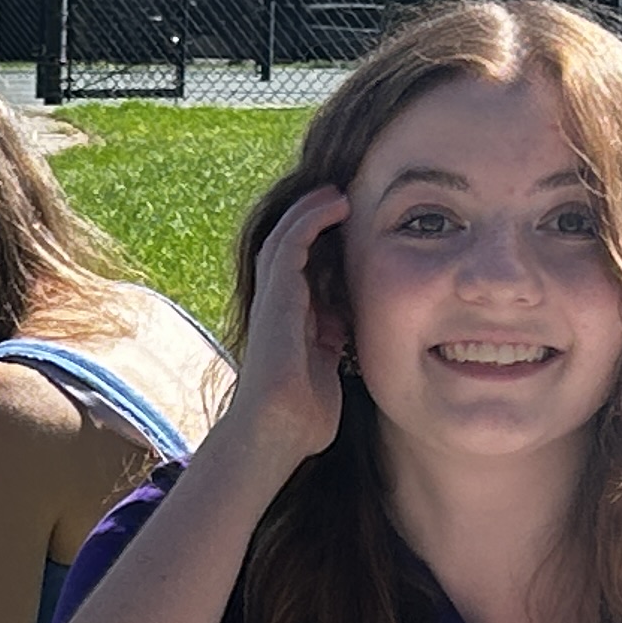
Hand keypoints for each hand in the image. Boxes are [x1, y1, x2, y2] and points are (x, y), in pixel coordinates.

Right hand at [227, 184, 352, 472]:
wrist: (278, 432)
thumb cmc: (303, 417)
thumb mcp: (329, 370)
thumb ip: (334, 344)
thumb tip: (348, 325)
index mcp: (291, 323)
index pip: (304, 272)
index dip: (323, 246)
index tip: (349, 229)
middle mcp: (277, 306)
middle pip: (291, 248)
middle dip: (313, 220)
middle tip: (341, 196)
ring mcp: (272, 299)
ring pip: (286, 238)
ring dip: (311, 210)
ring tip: (336, 191)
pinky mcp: (275, 296)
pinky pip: (289, 244)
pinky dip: (310, 220)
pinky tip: (333, 204)